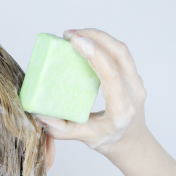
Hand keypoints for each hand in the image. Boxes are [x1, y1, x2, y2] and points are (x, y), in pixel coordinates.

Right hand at [35, 28, 147, 154]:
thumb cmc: (109, 140)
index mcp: (122, 108)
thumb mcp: (84, 138)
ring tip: (75, 36)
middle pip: (119, 53)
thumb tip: (39, 114)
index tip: (75, 41)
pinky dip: (103, 44)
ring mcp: (136, 80)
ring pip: (121, 50)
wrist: (131, 141)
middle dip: (95, 37)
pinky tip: (86, 44)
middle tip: (69, 35)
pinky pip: (119, 53)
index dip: (95, 54)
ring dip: (98, 37)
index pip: (111, 74)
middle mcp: (134, 91)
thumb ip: (61, 129)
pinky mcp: (132, 74)